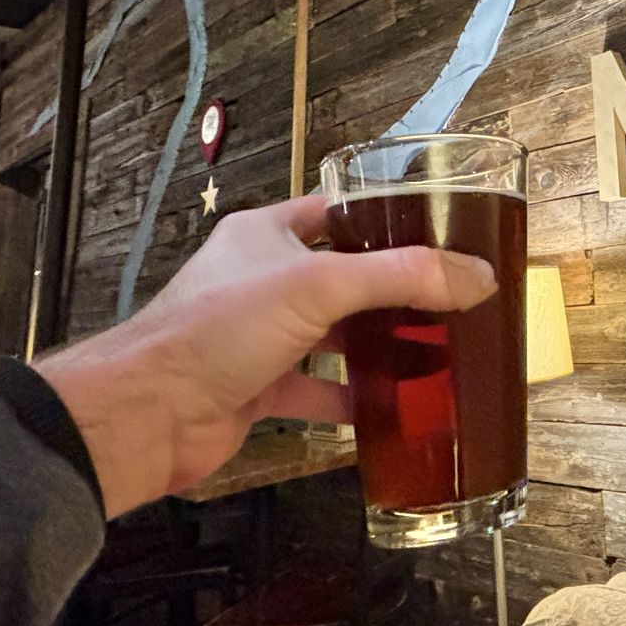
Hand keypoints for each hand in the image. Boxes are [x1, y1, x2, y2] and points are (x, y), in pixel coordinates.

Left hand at [35, 194, 496, 517]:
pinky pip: (317, 388)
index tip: (437, 233)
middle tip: (448, 300)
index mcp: (266, 235)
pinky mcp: (257, 387)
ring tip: (434, 351)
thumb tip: (475, 275)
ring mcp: (258, 336)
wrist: (150, 413)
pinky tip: (388, 408)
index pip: (335, 213)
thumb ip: (400, 277)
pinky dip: (351, 398)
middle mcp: (261, 281)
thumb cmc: (215, 330)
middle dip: (392, 291)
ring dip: (376, 346)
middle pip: (341, 277)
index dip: (384, 219)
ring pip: (332, 335)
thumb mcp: (319, 286)